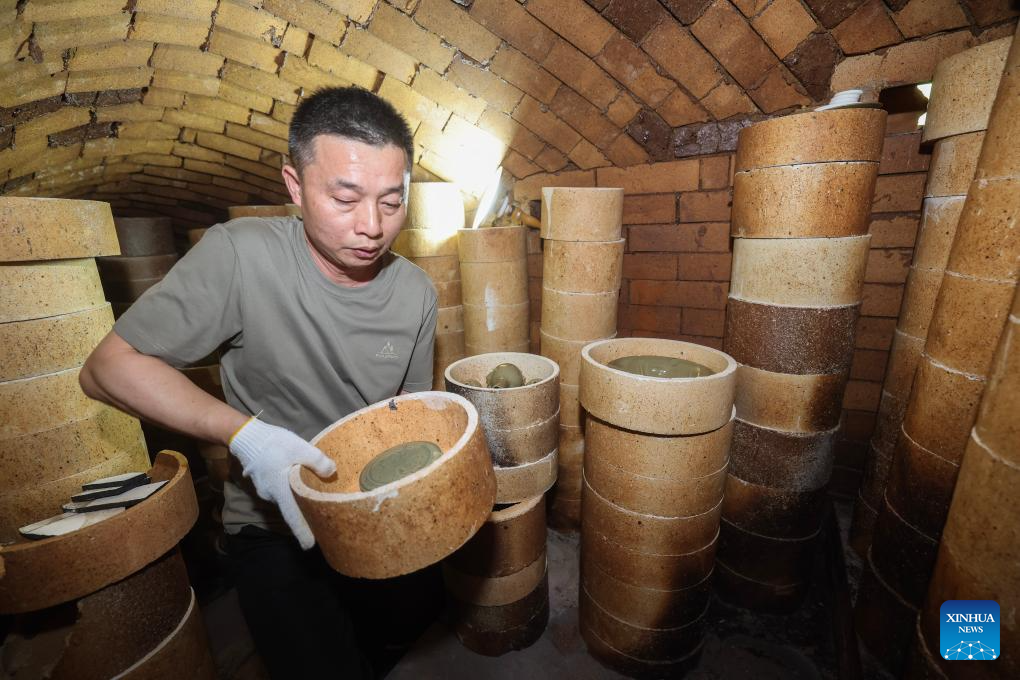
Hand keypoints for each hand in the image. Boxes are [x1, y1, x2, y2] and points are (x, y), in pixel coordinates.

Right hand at [229, 418, 335, 548]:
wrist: (246, 436)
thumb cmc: (273, 443)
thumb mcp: (299, 447)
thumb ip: (317, 461)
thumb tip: (332, 472)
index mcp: (281, 490)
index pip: (293, 518)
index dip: (302, 533)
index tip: (310, 547)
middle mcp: (272, 495)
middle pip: (292, 509)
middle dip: (306, 515)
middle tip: (323, 520)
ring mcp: (266, 490)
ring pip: (286, 499)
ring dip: (299, 501)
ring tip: (316, 501)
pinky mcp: (264, 483)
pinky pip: (281, 492)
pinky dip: (291, 492)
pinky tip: (301, 485)